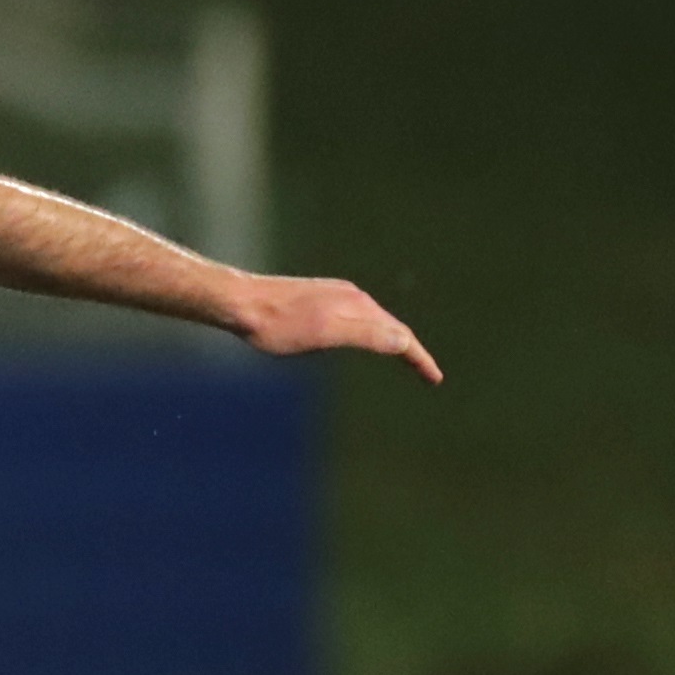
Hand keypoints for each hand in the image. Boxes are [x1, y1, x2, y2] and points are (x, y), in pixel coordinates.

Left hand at [237, 275, 441, 383]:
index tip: (435, 378)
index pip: (400, 335)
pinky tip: (357, 338)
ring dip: (390, 339)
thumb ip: (366, 335)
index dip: (419, 358)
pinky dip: (368, 332)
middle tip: (425, 372)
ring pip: (373, 320)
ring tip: (401, 356)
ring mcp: (334, 295)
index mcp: (358, 306)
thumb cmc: (278, 324)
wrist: (240, 302)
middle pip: (391, 326)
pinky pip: (355, 317)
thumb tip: (405, 341)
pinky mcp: (318, 299)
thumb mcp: (326, 333)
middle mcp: (352, 296)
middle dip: (410, 349)